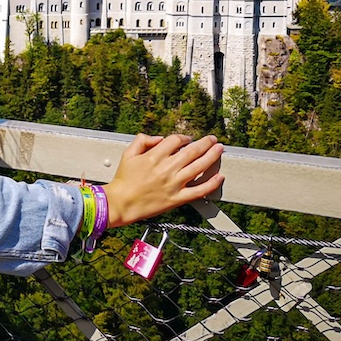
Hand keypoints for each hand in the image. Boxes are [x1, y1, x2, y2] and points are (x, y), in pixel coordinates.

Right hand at [104, 133, 223, 227]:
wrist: (121, 203)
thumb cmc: (123, 180)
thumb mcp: (128, 154)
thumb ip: (142, 140)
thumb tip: (158, 138)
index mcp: (154, 156)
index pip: (175, 141)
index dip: (183, 137)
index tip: (187, 139)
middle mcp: (166, 169)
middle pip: (192, 151)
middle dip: (205, 143)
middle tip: (212, 140)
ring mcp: (174, 184)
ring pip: (199, 167)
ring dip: (212, 156)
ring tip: (219, 149)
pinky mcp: (177, 199)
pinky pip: (199, 191)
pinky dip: (211, 184)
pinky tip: (219, 177)